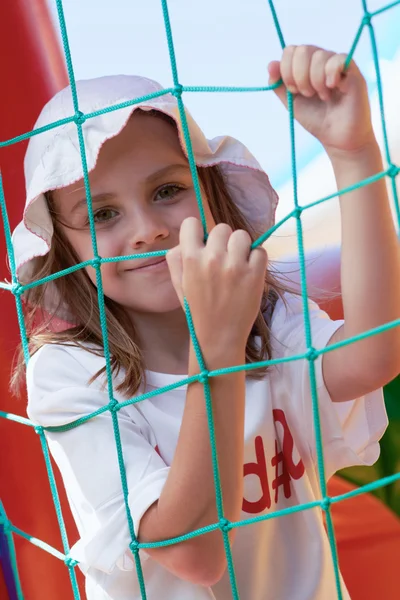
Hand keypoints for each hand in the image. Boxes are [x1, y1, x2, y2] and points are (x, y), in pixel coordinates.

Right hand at [166, 218, 267, 352]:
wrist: (218, 336)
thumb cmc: (197, 309)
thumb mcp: (178, 284)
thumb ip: (176, 259)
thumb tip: (185, 241)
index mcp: (190, 259)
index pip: (191, 223)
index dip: (198, 232)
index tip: (203, 243)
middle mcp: (212, 258)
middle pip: (221, 228)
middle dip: (223, 241)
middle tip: (223, 259)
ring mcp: (235, 266)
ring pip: (242, 235)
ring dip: (241, 247)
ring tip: (238, 265)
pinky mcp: (255, 274)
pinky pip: (260, 250)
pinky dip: (256, 259)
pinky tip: (249, 272)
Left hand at [268, 45, 375, 156]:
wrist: (337, 138)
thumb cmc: (317, 119)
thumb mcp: (292, 102)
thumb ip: (279, 85)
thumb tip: (271, 64)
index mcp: (307, 65)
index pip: (291, 50)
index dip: (286, 69)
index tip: (293, 90)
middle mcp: (322, 60)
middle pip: (303, 50)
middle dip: (299, 76)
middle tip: (307, 94)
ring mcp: (338, 64)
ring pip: (319, 56)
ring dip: (315, 81)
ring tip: (323, 96)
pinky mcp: (353, 71)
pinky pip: (338, 59)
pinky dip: (330, 75)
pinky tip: (332, 88)